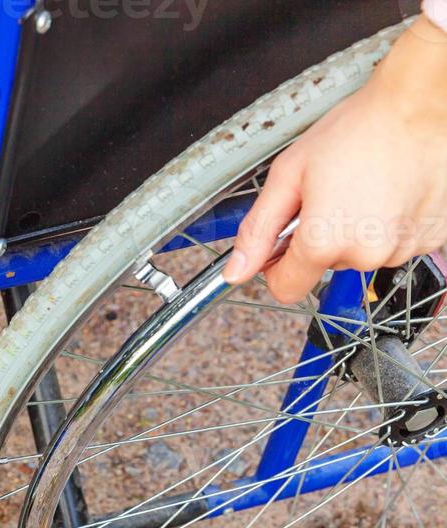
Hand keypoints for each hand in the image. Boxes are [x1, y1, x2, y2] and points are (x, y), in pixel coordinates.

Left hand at [225, 18, 446, 303]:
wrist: (422, 104)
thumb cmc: (359, 129)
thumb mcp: (289, 175)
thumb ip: (258, 229)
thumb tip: (235, 270)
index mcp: (325, 241)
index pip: (286, 288)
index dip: (276, 265)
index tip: (282, 242)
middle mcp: (367, 253)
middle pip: (325, 265)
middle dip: (321, 235)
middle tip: (333, 192)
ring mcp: (404, 248)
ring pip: (362, 254)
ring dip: (358, 229)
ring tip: (366, 186)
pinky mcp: (432, 238)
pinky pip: (396, 242)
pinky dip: (390, 223)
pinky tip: (392, 191)